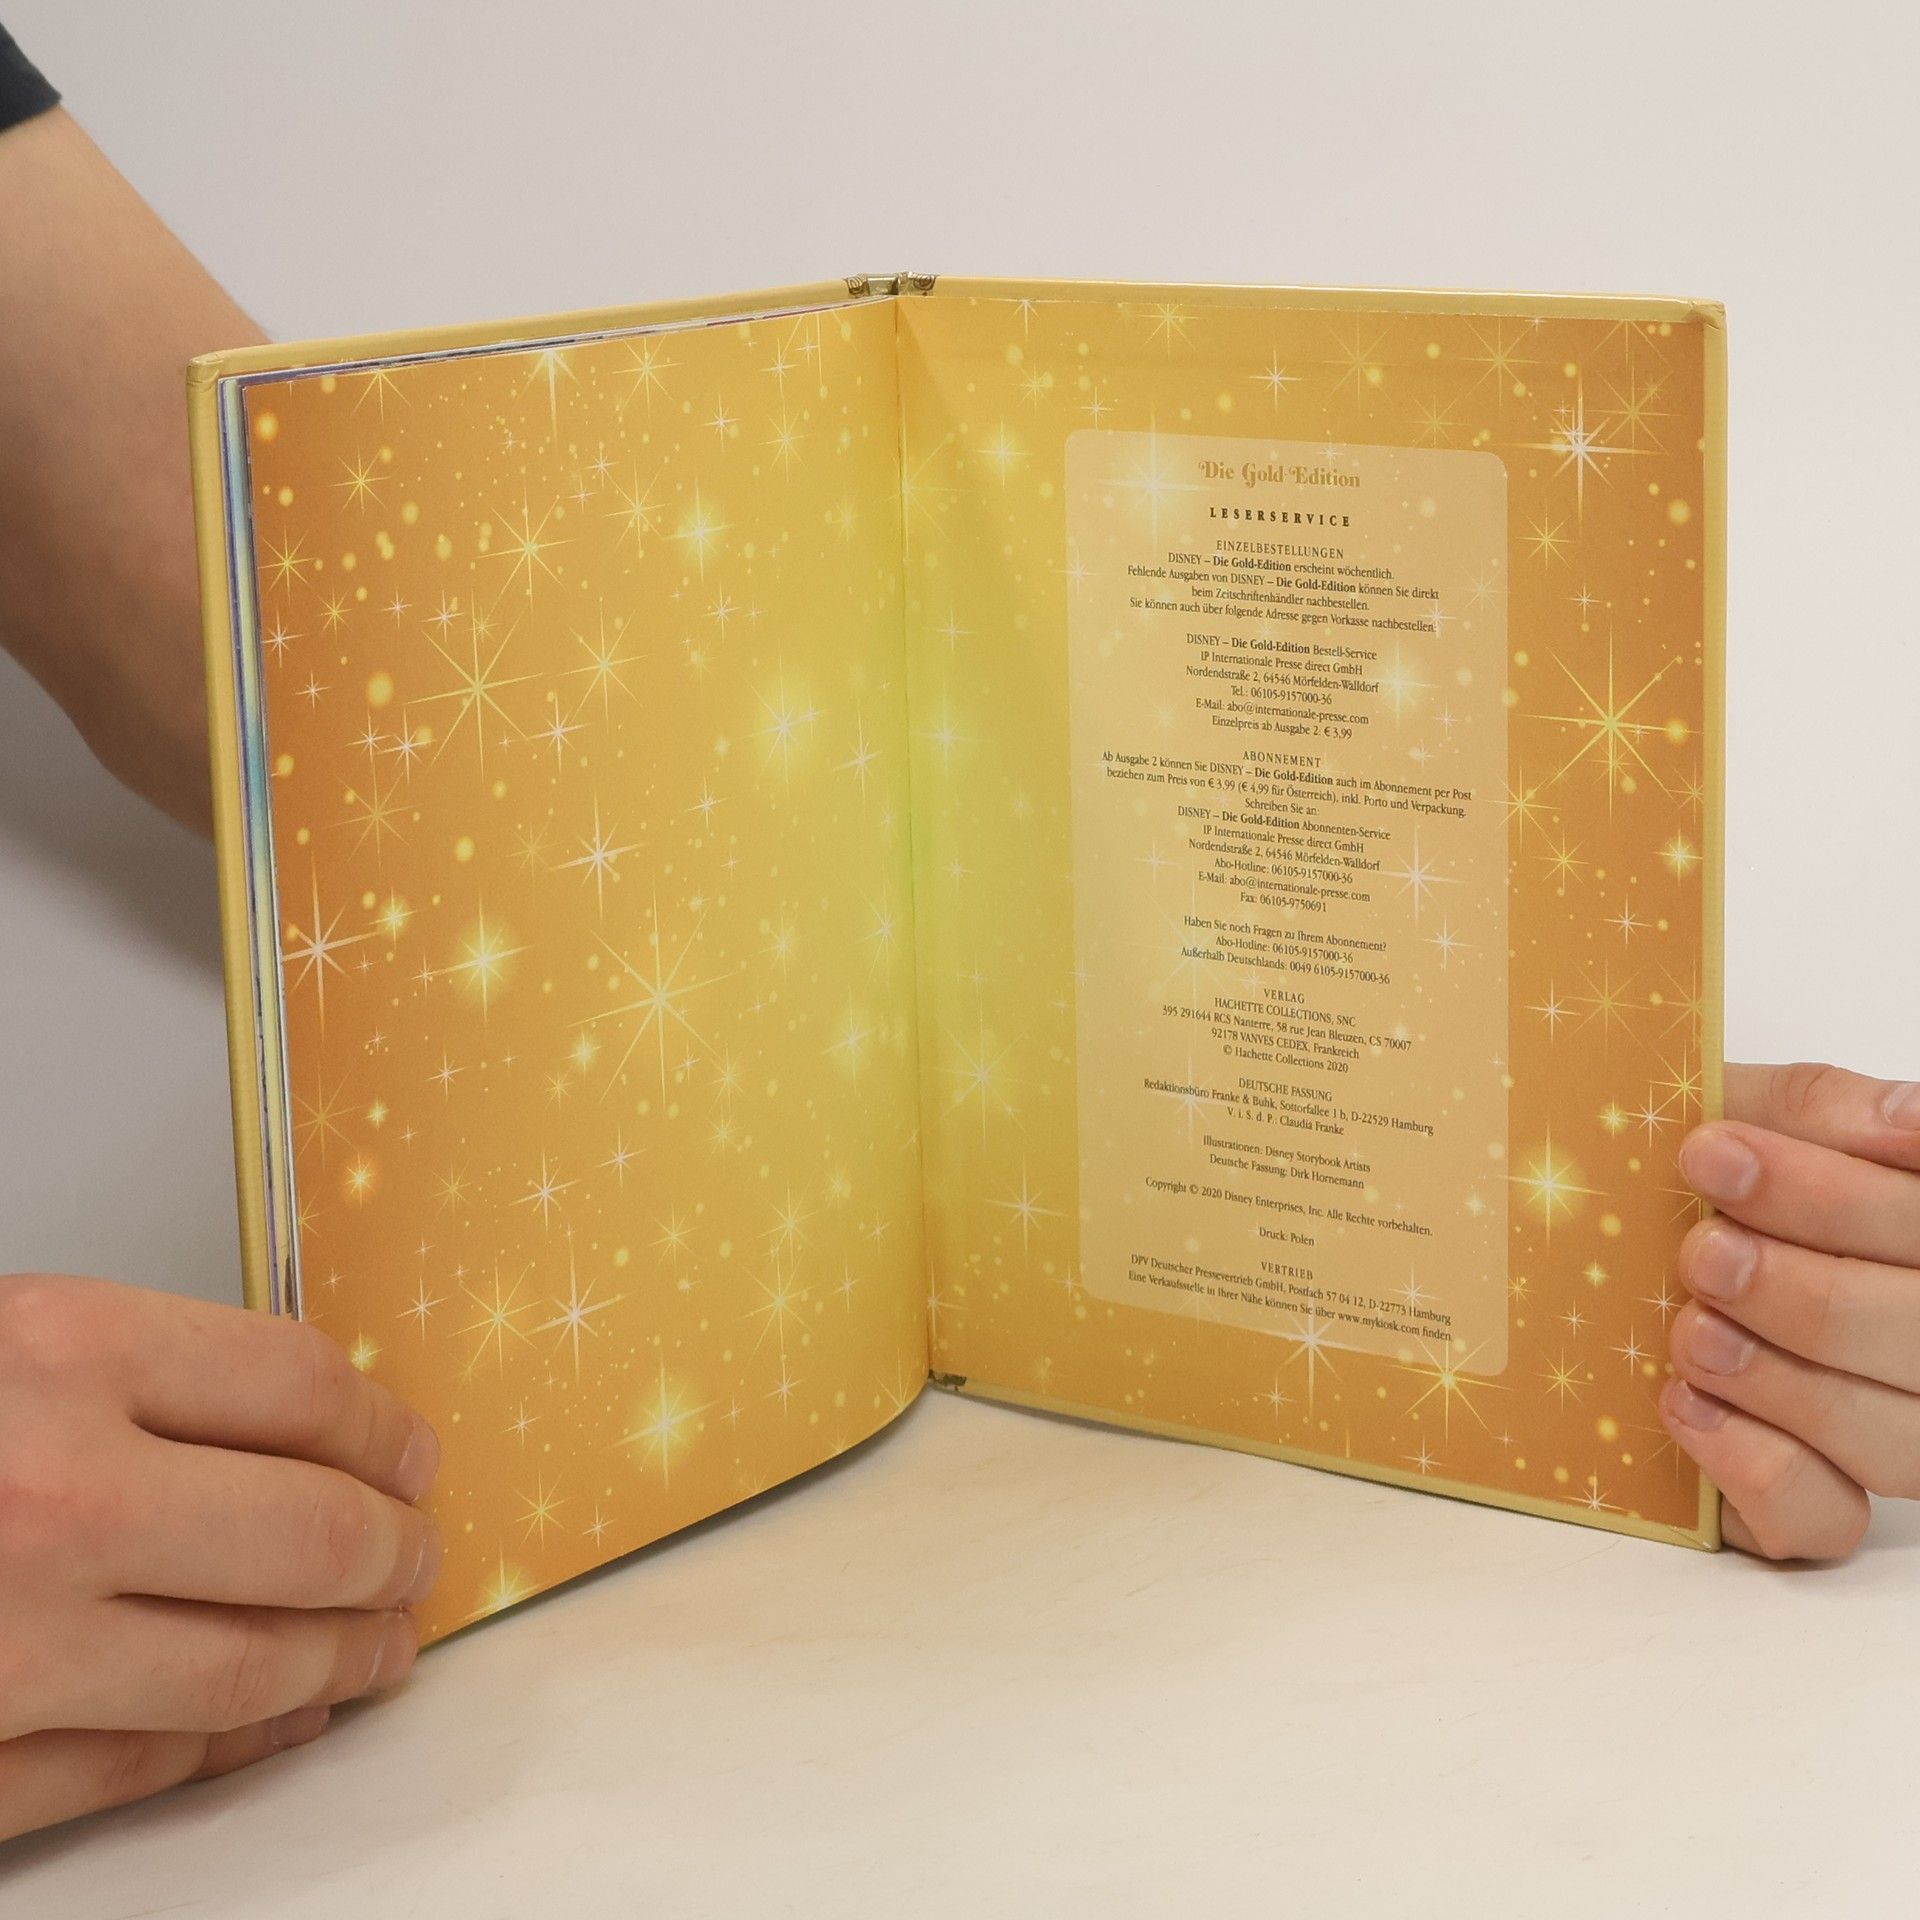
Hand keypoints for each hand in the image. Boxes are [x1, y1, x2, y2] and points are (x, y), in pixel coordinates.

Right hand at [0, 1274, 440, 1839]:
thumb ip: (117, 1375)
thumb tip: (291, 1422)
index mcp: (55, 1354)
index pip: (299, 1385)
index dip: (381, 1425)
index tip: (413, 1451)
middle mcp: (50, 1495)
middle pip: (310, 1530)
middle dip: (393, 1549)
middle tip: (421, 1554)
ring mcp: (9, 1645)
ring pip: (250, 1664)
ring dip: (344, 1656)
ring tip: (386, 1641)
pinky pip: (144, 1762)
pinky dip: (237, 1741)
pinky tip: (278, 1719)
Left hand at [1663, 1061, 1919, 1559]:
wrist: (1609, 1237)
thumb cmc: (1700, 1171)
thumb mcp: (1742, 1109)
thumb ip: (1817, 1109)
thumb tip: (1900, 1122)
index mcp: (1914, 1231)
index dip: (1832, 1197)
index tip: (1713, 1154)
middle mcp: (1916, 1334)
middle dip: (1808, 1295)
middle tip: (1701, 1254)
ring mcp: (1881, 1422)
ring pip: (1892, 1438)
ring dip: (1782, 1383)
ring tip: (1688, 1331)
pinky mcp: (1813, 1497)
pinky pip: (1824, 1517)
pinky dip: (1755, 1468)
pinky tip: (1681, 1406)